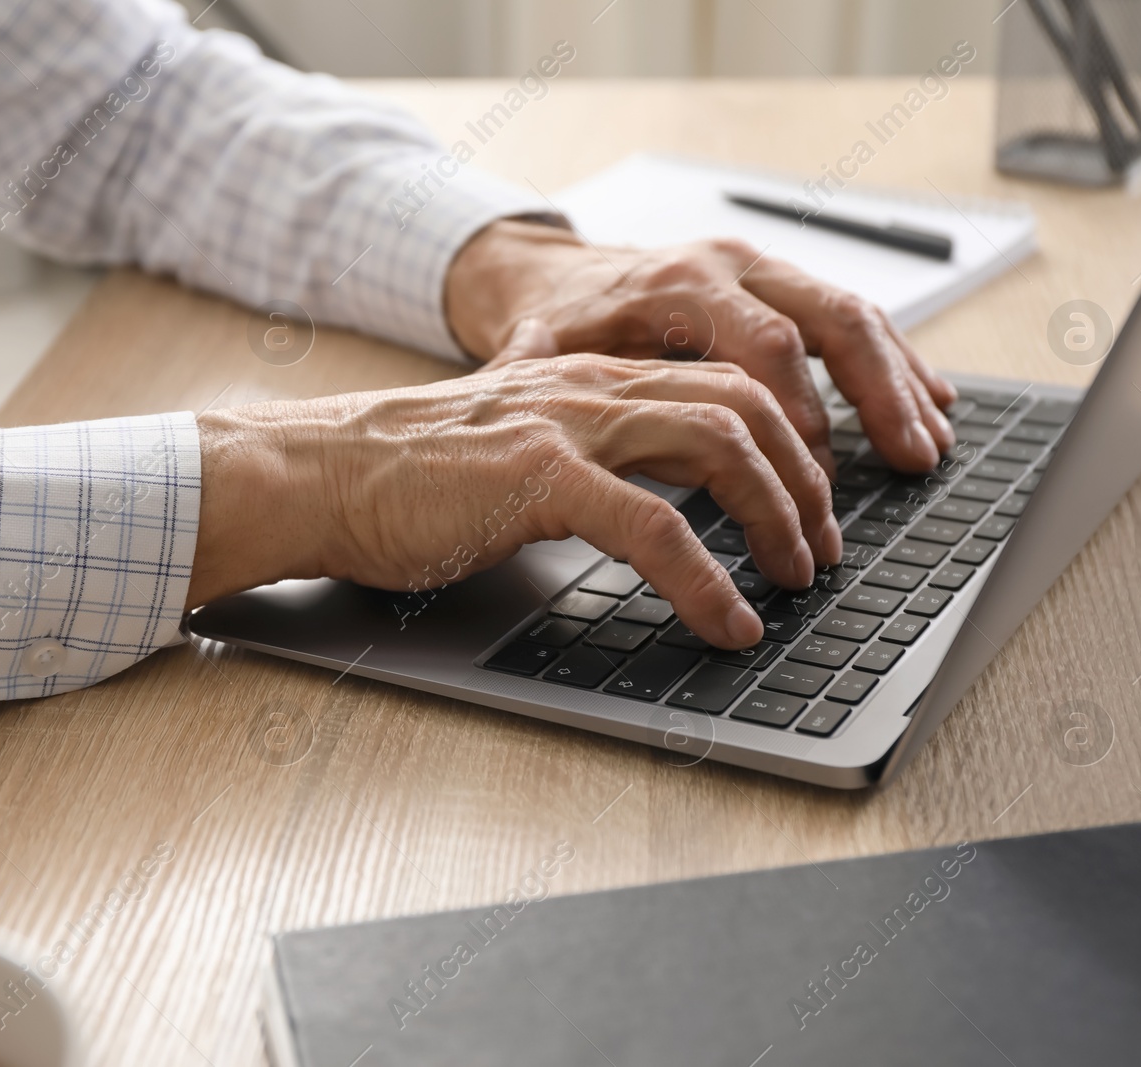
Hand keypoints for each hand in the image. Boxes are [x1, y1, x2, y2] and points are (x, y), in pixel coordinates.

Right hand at [186, 354, 841, 648]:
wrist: (318, 474)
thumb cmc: (406, 479)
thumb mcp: (518, 454)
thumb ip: (587, 466)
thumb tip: (654, 519)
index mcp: (591, 379)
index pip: (726, 384)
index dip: (788, 443)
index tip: (811, 507)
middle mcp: (591, 388)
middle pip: (745, 404)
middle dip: (805, 480)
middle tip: (822, 550)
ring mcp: (565, 426)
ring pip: (720, 445)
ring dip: (777, 517)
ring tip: (794, 580)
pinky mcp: (536, 478)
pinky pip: (655, 527)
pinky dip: (707, 579)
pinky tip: (727, 622)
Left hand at [444, 219, 957, 473]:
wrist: (555, 278)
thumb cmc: (558, 327)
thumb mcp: (549, 356)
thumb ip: (572, 391)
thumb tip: (591, 447)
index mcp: (678, 284)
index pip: (764, 346)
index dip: (801, 415)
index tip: (817, 481)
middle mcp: (731, 266)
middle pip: (830, 320)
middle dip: (878, 395)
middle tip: (910, 460)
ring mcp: (763, 271)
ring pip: (854, 316)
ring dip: (901, 383)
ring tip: (932, 444)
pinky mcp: (782, 287)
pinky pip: (854, 318)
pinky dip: (896, 363)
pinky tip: (930, 402)